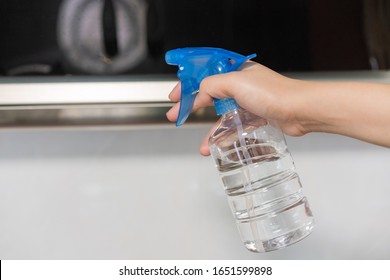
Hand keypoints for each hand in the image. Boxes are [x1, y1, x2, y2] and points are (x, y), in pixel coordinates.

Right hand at [166, 62, 308, 154]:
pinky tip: (217, 147)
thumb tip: (200, 93)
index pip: (205, 74)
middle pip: (210, 94)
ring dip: (211, 130)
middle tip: (176, 115)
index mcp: (235, 70)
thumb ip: (212, 86)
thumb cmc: (274, 93)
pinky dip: (225, 137)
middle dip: (192, 107)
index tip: (175, 96)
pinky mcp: (256, 117)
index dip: (187, 84)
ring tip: (203, 145)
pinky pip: (235, 127)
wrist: (300, 111)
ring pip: (222, 115)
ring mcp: (249, 102)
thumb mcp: (236, 83)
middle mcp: (241, 84)